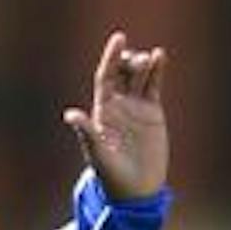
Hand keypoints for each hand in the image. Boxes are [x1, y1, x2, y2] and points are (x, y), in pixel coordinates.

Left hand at [66, 31, 167, 201]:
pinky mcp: (152, 112)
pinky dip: (157, 70)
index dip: (111, 58)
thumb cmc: (112, 176)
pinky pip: (153, 86)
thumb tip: (70, 115)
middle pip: (121, 72)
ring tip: (148, 60)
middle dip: (127, 60)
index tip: (118, 39)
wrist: (135, 191)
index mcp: (102, 111)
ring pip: (138, 76)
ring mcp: (136, 107)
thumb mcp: (98, 154)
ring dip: (143, 63)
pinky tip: (160, 56)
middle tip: (136, 60)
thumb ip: (87, 133)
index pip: (106, 77)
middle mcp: (118, 105)